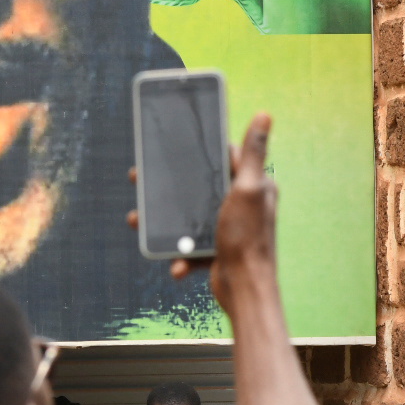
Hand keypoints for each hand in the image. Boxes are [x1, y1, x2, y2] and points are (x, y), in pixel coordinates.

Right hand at [129, 114, 276, 301]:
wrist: (245, 291)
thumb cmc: (247, 239)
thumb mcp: (247, 189)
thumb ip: (253, 153)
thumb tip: (265, 114)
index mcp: (252, 185)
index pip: (226, 157)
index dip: (201, 149)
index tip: (174, 144)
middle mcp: (241, 204)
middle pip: (200, 186)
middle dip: (171, 187)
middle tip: (142, 178)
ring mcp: (227, 227)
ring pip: (188, 216)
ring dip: (165, 222)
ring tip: (139, 220)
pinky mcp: (215, 248)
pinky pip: (190, 244)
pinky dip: (180, 253)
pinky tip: (174, 262)